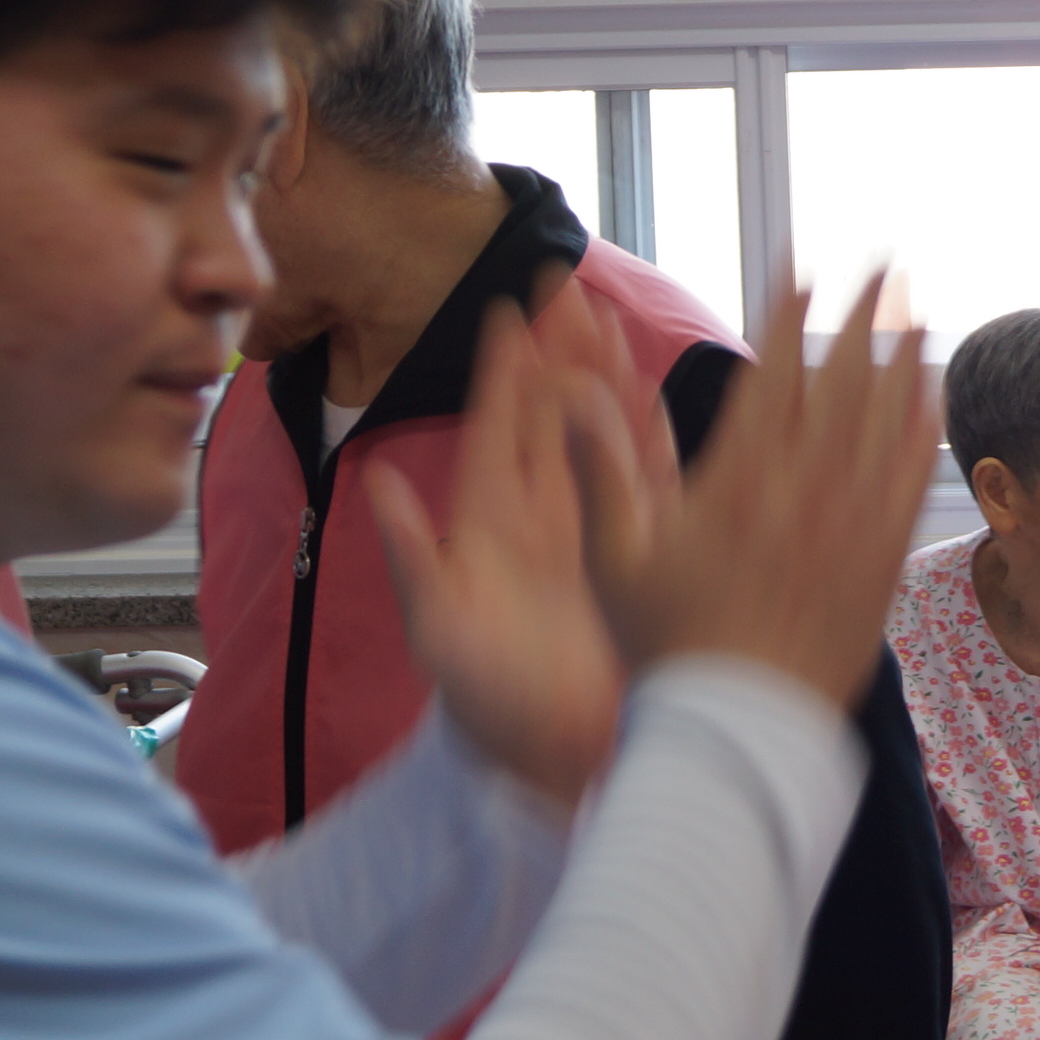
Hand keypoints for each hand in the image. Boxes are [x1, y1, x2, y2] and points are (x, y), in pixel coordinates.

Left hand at [372, 292, 625, 808]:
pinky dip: (652, 439)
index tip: (509, 308)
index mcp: (487, 522)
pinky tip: (662, 401)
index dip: (504, 368)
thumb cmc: (481, 702)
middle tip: (566, 281)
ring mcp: (584, 533)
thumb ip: (412, 556)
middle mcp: (537, 517)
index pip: (498, 427)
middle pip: (549, 413)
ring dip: (605, 377)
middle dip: (559, 347)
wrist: (541, 757)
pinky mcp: (626, 559)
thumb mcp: (436, 628)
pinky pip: (644, 485)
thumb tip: (377, 484)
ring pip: (596, 436)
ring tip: (614, 319)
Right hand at [571, 270, 935, 714]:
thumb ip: (599, 470)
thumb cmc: (667, 650)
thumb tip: (570, 395)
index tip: (804, 268)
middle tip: (882, 264)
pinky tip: (934, 401)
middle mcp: (801, 494)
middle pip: (842, 384)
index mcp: (735, 482)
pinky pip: (910, 485)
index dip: (789, 316)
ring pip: (886, 424)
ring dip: (904, 360)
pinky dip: (925, 436)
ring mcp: (849, 527)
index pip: (769, 377)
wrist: (738, 733)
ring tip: (917, 309)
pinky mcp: (880, 565)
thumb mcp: (613, 559)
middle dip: (863, 316)